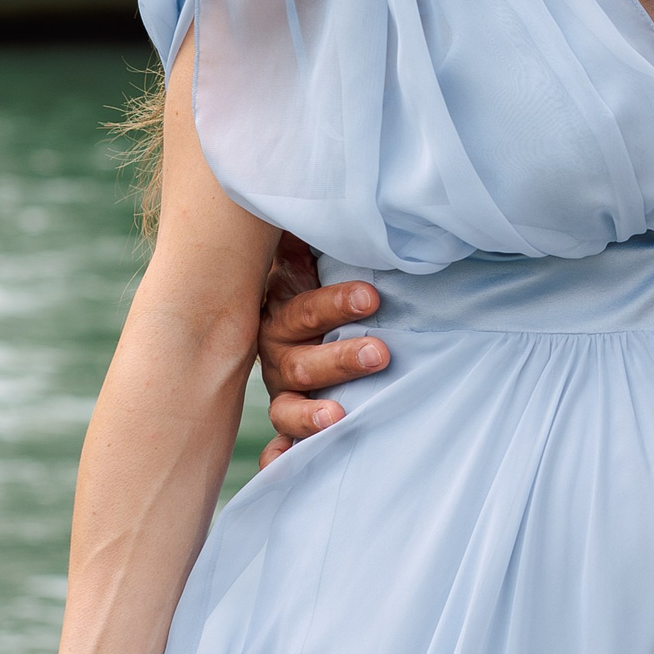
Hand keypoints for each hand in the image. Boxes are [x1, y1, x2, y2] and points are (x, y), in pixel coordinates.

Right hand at [257, 233, 385, 467]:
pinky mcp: (288, 419)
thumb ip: (311, 233)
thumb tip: (327, 183)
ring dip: (310, 415)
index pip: (305, 310)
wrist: (273, 305)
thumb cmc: (311, 277)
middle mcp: (276, 353)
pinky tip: (282, 470)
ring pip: (288, 405)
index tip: (373, 297)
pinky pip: (279, 445)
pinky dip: (282, 458)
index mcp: (282, 312)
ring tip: (339, 418)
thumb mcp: (307, 252)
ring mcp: (280, 390)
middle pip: (301, 362)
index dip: (335, 304)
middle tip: (380, 351)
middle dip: (340, 358)